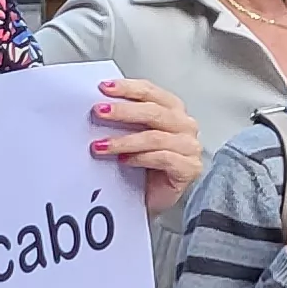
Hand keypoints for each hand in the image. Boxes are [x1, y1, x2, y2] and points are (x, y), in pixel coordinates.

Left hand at [91, 79, 206, 213]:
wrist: (151, 199)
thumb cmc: (142, 166)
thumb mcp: (130, 135)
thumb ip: (122, 120)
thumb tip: (96, 106)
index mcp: (172, 110)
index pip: (151, 92)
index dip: (127, 88)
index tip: (103, 88)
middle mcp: (184, 125)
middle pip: (154, 112)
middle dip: (123, 111)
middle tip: (98, 112)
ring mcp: (189, 147)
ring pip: (156, 137)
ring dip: (124, 141)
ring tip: (101, 145)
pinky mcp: (190, 168)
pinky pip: (164, 158)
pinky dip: (141, 158)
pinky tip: (124, 161)